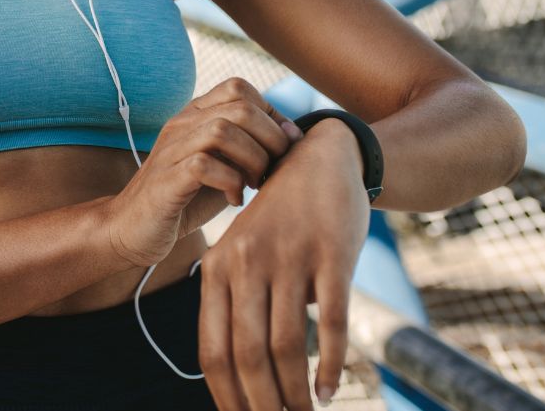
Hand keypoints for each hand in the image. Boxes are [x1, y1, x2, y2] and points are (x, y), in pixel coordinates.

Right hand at [100, 77, 302, 268]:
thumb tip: (295, 137)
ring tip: (254, 184)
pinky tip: (235, 201)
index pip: (239, 87)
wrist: (133, 229)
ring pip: (222, 130)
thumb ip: (249, 147)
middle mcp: (180, 124)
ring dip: (252, 160)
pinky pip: (203, 165)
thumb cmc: (186, 199)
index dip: (271, 114)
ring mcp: (170, 150)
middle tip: (273, 169)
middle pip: (239, 106)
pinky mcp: (165, 180)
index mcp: (194, 114)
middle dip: (270, 139)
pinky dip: (230, 183)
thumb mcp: (223, 165)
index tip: (281, 148)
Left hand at [196, 121, 370, 410]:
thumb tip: (239, 373)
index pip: (213, 350)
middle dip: (261, 404)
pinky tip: (328, 389)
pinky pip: (329, 322)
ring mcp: (289, 259)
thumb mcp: (242, 253)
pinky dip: (329, 364)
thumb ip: (235, 303)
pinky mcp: (331, 256)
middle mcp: (246, 264)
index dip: (226, 396)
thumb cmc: (279, 219)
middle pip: (249, 356)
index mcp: (217, 268)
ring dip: (295, 394)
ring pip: (287, 346)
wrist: (318, 159)